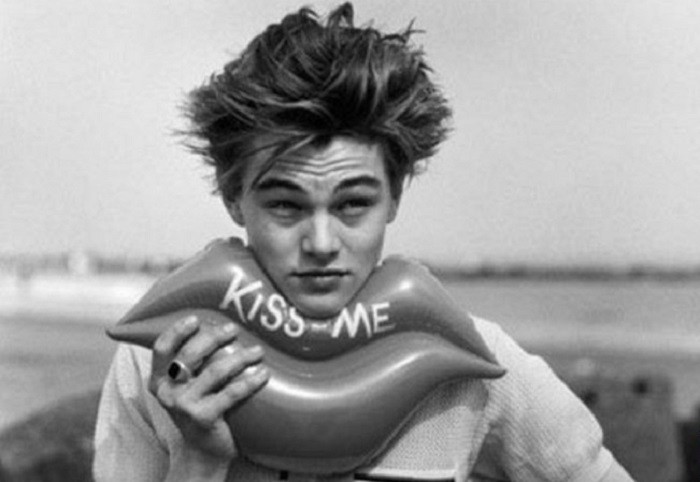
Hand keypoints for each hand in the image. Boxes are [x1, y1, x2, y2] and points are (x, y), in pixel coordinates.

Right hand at [148, 315, 269, 461]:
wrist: (202, 452)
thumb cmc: (198, 409)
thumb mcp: (186, 387)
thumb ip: (192, 364)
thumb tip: (219, 325)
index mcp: (159, 380)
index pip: (162, 349)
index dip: (177, 331)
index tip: (197, 318)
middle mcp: (167, 392)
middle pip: (190, 355)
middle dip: (214, 338)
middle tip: (234, 329)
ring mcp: (184, 406)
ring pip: (215, 371)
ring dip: (240, 357)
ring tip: (258, 351)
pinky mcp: (203, 418)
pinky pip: (231, 393)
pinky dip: (250, 381)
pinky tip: (264, 374)